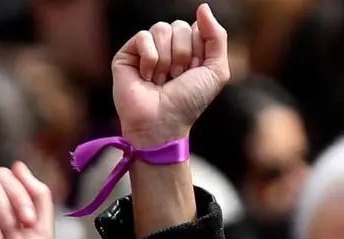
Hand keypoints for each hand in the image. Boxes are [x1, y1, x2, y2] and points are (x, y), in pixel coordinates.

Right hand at [112, 3, 230, 146]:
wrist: (162, 123)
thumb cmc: (188, 102)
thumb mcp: (216, 71)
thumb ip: (217, 36)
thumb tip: (202, 7)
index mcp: (189, 49)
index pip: (196, 27)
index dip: (199, 50)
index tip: (193, 73)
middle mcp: (167, 48)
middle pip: (179, 25)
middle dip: (182, 55)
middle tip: (175, 78)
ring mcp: (146, 51)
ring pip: (161, 28)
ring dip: (166, 60)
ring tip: (160, 80)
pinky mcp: (127, 55)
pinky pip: (143, 36)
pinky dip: (149, 59)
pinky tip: (146, 77)